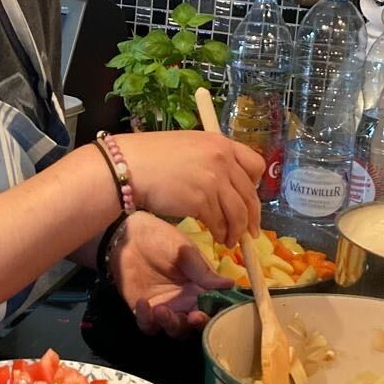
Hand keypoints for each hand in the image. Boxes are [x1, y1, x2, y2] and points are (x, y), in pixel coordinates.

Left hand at [108, 212, 233, 338]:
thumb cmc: (162, 240)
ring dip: (171, 325)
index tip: (218, 314)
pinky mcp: (144, 313)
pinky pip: (149, 326)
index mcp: (201, 289)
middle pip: (197, 325)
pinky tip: (143, 302)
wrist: (130, 237)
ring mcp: (167, 309)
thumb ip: (204, 272)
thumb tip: (231, 284)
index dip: (218, 315)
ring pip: (175, 330)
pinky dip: (147, 320)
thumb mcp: (186, 252)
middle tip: (194, 317)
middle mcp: (187, 303)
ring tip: (162, 310)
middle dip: (197, 325)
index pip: (215, 308)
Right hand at [114, 130, 262, 247]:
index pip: (255, 164)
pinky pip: (220, 222)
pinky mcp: (201, 200)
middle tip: (252, 232)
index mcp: (221, 143)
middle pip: (249, 194)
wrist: (128, 166)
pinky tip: (218, 238)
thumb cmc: (152, 156)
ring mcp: (213, 180)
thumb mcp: (189, 147)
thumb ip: (210, 159)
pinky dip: (221, 233)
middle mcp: (222, 159)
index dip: (255, 185)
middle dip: (252, 217)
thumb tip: (224, 183)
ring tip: (231, 241)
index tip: (249, 198)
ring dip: (237, 230)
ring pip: (238, 212)